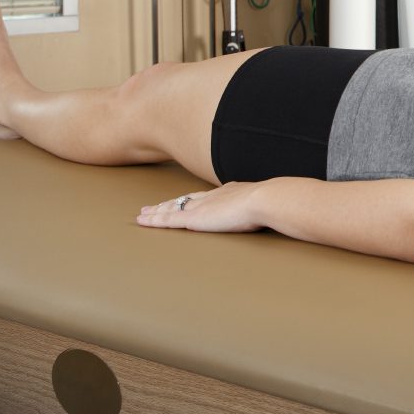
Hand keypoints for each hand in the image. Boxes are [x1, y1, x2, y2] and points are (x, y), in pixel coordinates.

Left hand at [136, 183, 267, 232]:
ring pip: (171, 208)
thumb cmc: (269, 204)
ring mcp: (201, 206)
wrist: (264, 200)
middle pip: (184, 199)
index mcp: (227, 192)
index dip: (190, 198)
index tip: (184, 200)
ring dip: (156, 211)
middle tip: (154, 206)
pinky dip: (154, 220)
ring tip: (143, 213)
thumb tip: (268, 210)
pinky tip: (143, 221)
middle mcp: (210, 196)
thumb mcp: (263, 204)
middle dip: (168, 203)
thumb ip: (259, 207)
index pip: (203, 196)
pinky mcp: (194, 219)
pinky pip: (168, 219)